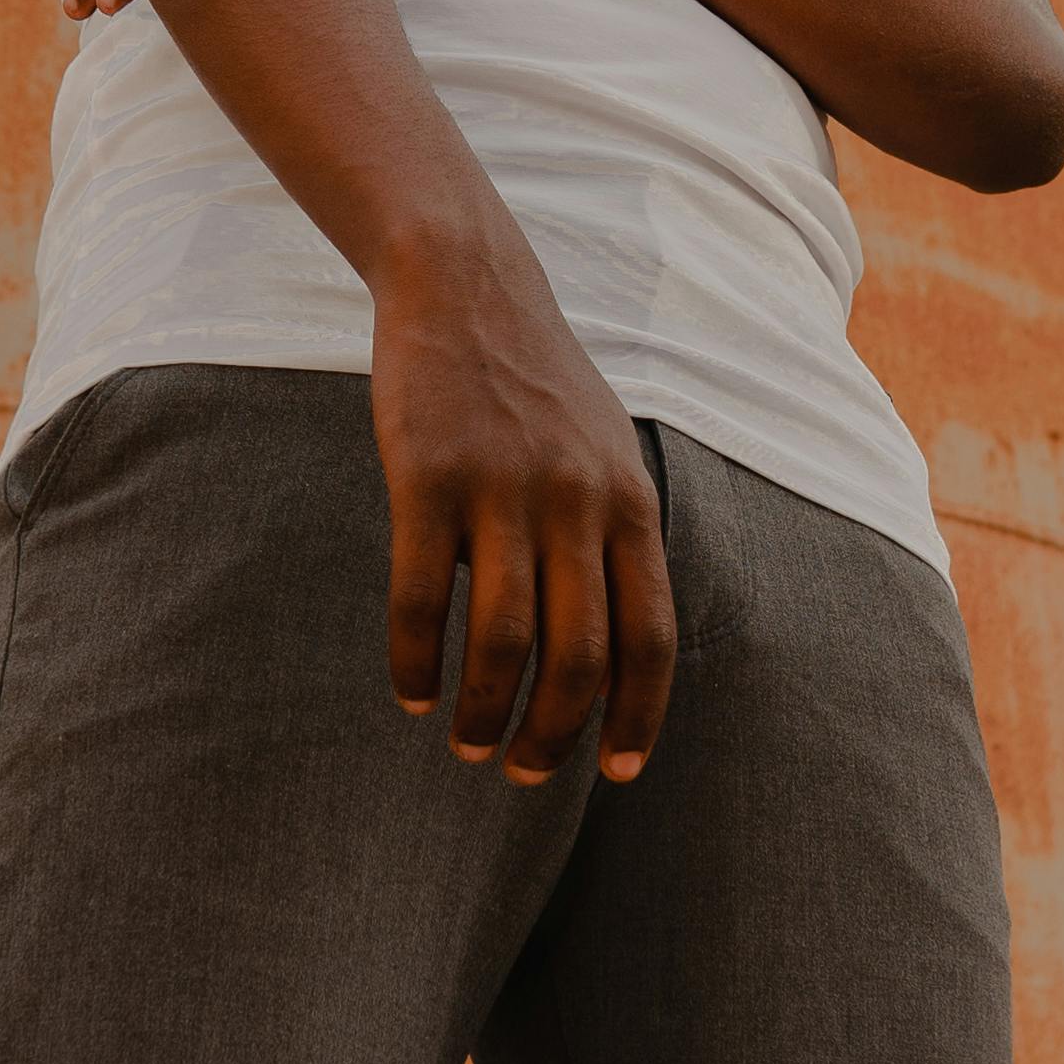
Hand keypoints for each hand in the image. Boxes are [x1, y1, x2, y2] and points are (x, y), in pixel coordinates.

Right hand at [371, 233, 673, 784]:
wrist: (466, 288)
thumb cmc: (536, 387)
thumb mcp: (605, 456)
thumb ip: (617, 540)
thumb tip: (616, 655)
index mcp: (631, 504)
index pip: (651, 639)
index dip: (639, 719)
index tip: (619, 775)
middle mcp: (577, 503)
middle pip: (579, 657)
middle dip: (555, 734)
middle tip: (524, 774)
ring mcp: (502, 490)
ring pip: (504, 641)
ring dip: (487, 711)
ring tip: (467, 743)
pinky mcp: (428, 478)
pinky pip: (424, 597)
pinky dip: (417, 659)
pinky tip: (411, 691)